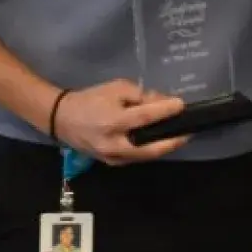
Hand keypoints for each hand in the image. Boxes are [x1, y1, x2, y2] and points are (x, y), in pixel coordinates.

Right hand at [51, 79, 188, 164]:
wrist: (63, 119)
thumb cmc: (91, 99)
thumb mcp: (115, 88)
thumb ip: (140, 95)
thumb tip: (162, 102)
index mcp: (113, 122)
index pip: (146, 117)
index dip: (166, 111)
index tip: (181, 105)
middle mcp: (114, 144)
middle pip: (152, 149)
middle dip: (173, 141)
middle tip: (189, 132)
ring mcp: (113, 157)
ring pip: (146, 156)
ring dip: (164, 147)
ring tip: (179, 136)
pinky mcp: (112, 163)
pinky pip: (137, 157)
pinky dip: (150, 150)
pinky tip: (160, 141)